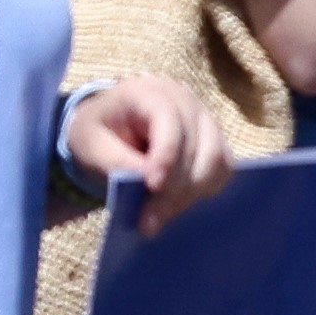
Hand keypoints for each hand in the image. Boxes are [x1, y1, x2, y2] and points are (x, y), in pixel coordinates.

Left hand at [65, 71, 242, 215]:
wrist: (108, 128)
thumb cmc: (98, 134)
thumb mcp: (92, 147)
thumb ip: (117, 163)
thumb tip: (148, 185)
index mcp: (149, 92)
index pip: (169, 121)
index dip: (165, 155)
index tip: (151, 187)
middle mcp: (184, 100)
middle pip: (196, 146)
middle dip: (174, 189)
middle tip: (148, 222)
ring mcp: (203, 118)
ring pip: (215, 159)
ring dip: (190, 193)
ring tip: (158, 217)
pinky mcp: (214, 140)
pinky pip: (223, 167)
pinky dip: (206, 189)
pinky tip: (178, 204)